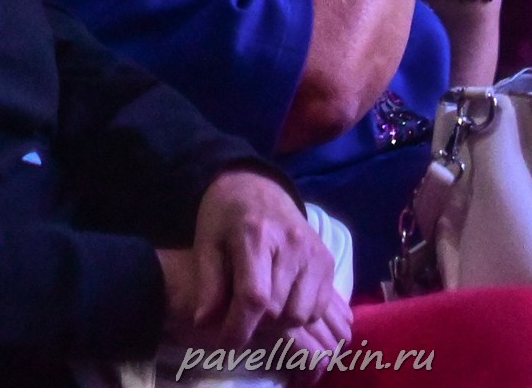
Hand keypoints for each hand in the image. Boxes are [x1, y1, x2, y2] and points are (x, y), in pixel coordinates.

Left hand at [159, 171, 347, 351]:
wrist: (257, 186)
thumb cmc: (225, 217)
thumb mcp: (207, 244)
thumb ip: (208, 284)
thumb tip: (204, 323)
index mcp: (256, 235)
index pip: (253, 297)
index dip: (239, 328)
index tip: (225, 344)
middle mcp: (292, 243)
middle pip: (277, 310)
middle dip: (255, 326)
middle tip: (239, 322)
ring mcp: (314, 251)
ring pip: (301, 314)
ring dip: (279, 323)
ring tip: (260, 313)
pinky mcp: (328, 259)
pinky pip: (318, 306)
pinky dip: (300, 314)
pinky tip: (282, 302)